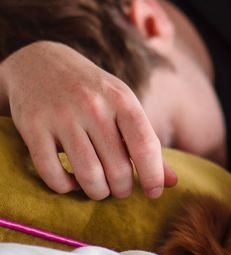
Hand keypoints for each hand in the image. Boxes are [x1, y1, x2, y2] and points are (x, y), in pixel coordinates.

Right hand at [0, 41, 176, 199]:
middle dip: (122, 189)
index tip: (154, 193)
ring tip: (100, 190)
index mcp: (122, 100)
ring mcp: (61, 116)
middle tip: (121, 190)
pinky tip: (71, 182)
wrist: (41, 61)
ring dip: (97, 192)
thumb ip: (146, 143)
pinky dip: (64, 186)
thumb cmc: (93, 92)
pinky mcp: (33, 127)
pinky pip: (52, 172)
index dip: (153, 176)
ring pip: (87, 174)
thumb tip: (172, 183)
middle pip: (117, 167)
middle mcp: (93, 106)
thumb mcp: (124, 107)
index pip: (145, 145)